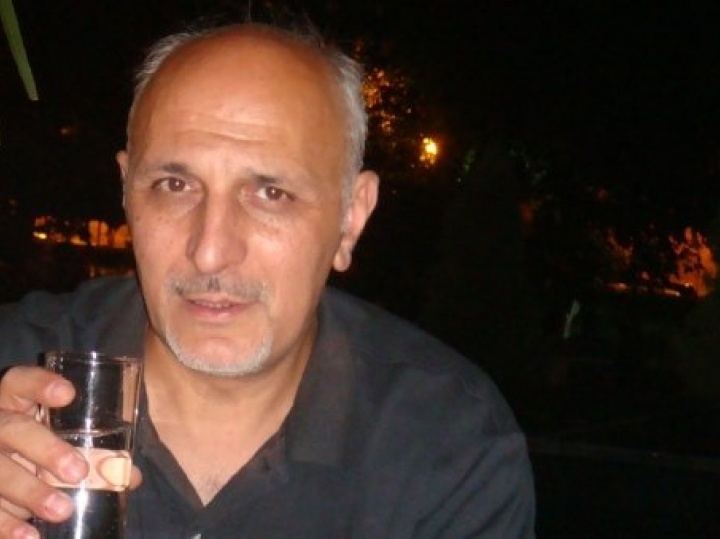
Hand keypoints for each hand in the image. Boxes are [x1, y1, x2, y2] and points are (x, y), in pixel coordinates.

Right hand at [0, 366, 141, 537]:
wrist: (3, 465)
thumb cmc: (38, 446)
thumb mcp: (59, 438)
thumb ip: (93, 450)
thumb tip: (130, 475)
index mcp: (13, 402)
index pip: (19, 381)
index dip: (40, 385)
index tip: (68, 394)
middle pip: (11, 428)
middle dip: (45, 449)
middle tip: (78, 471)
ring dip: (30, 492)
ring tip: (62, 509)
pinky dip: (6, 526)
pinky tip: (29, 536)